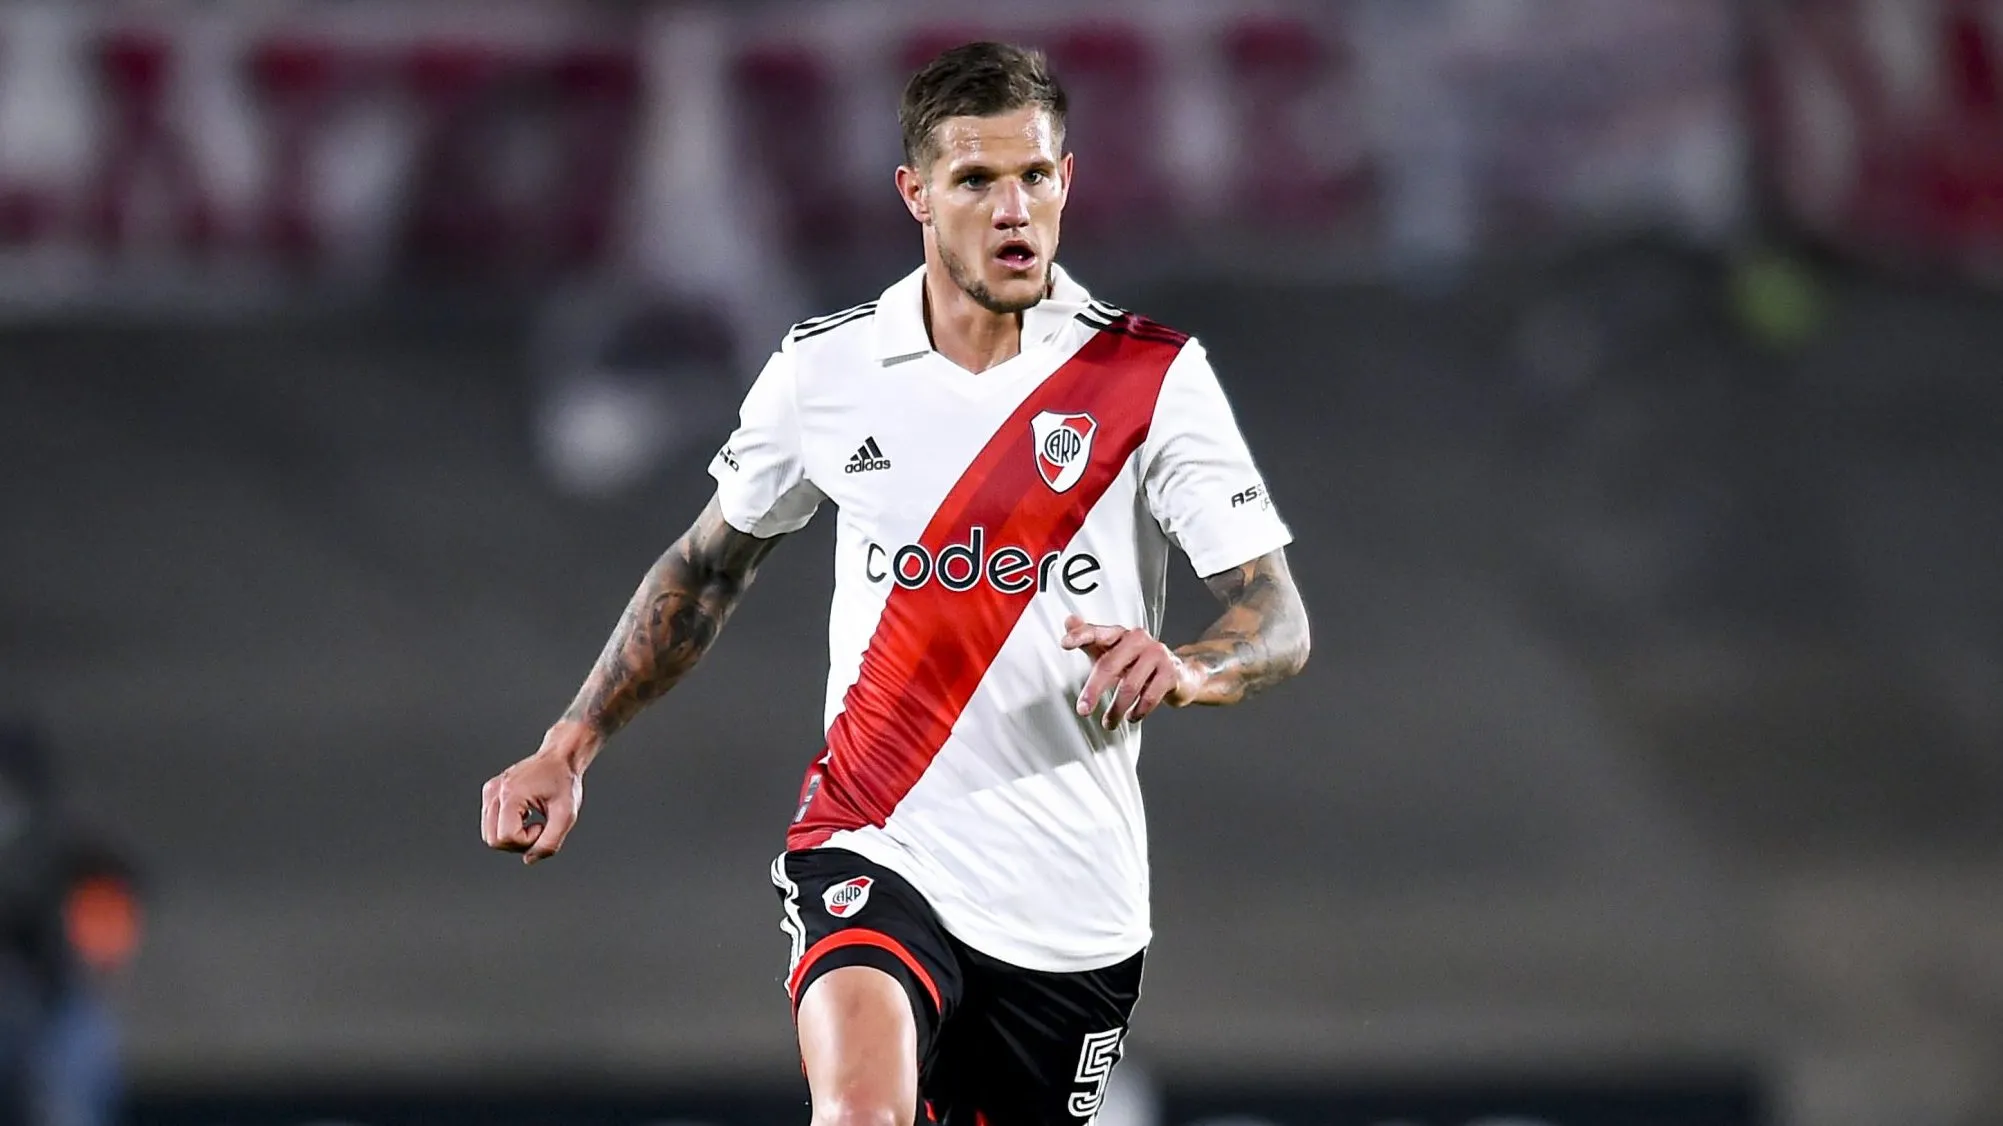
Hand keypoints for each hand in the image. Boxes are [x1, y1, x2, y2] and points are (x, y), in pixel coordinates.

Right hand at [481, 722, 594, 864]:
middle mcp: (494, 792)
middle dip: (518, 842)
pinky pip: (491, 824)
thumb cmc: (565, 783)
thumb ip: (550, 843)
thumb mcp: (566, 816)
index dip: (527, 840)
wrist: (560, 758)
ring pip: (489, 835)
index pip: (506, 837)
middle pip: (493, 840)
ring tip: (531, 820)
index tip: (543, 825)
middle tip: (539, 827)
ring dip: (512, 836)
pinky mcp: (490, 792)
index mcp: (511, 794)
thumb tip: (529, 859)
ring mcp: (490, 791)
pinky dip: (507, 826)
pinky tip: (524, 814)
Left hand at [1059, 614, 1201, 728]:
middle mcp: (1138, 639)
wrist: (1178, 673)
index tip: (1064, 644)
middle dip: (1093, 690)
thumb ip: (1089, 638)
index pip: (1097, 632)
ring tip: (1108, 723)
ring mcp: (1156, 654)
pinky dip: (1138, 711)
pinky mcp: (1170, 672)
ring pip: (1129, 686)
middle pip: (1109, 665)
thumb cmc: (1136, 662)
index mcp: (1119, 633)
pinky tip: (1132, 717)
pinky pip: (1150, 696)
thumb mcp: (1110, 651)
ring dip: (1116, 710)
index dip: (1080, 636)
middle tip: (1083, 710)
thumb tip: (1068, 620)